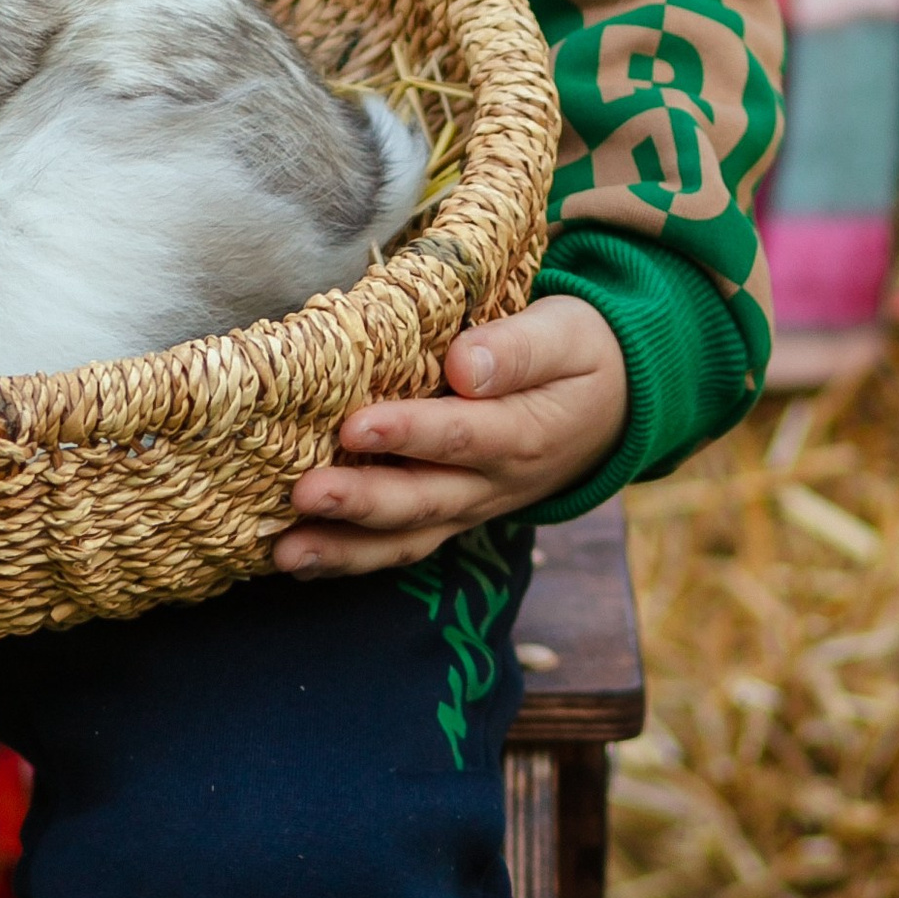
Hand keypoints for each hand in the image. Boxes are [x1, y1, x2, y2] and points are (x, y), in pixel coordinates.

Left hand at [271, 294, 626, 579]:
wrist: (613, 407)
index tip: (356, 426)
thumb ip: (517, 350)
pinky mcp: (453, 514)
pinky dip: (353, 558)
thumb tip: (464, 366)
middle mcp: (495, 483)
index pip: (461, 436)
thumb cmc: (579, 355)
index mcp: (525, 433)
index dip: (409, 434)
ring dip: (346, 549)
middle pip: (425, 498)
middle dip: (361, 501)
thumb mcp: (565, 336)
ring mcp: (472, 506)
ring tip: (285, 553)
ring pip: (409, 536)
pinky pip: (405, 544)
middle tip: (303, 494)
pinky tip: (300, 561)